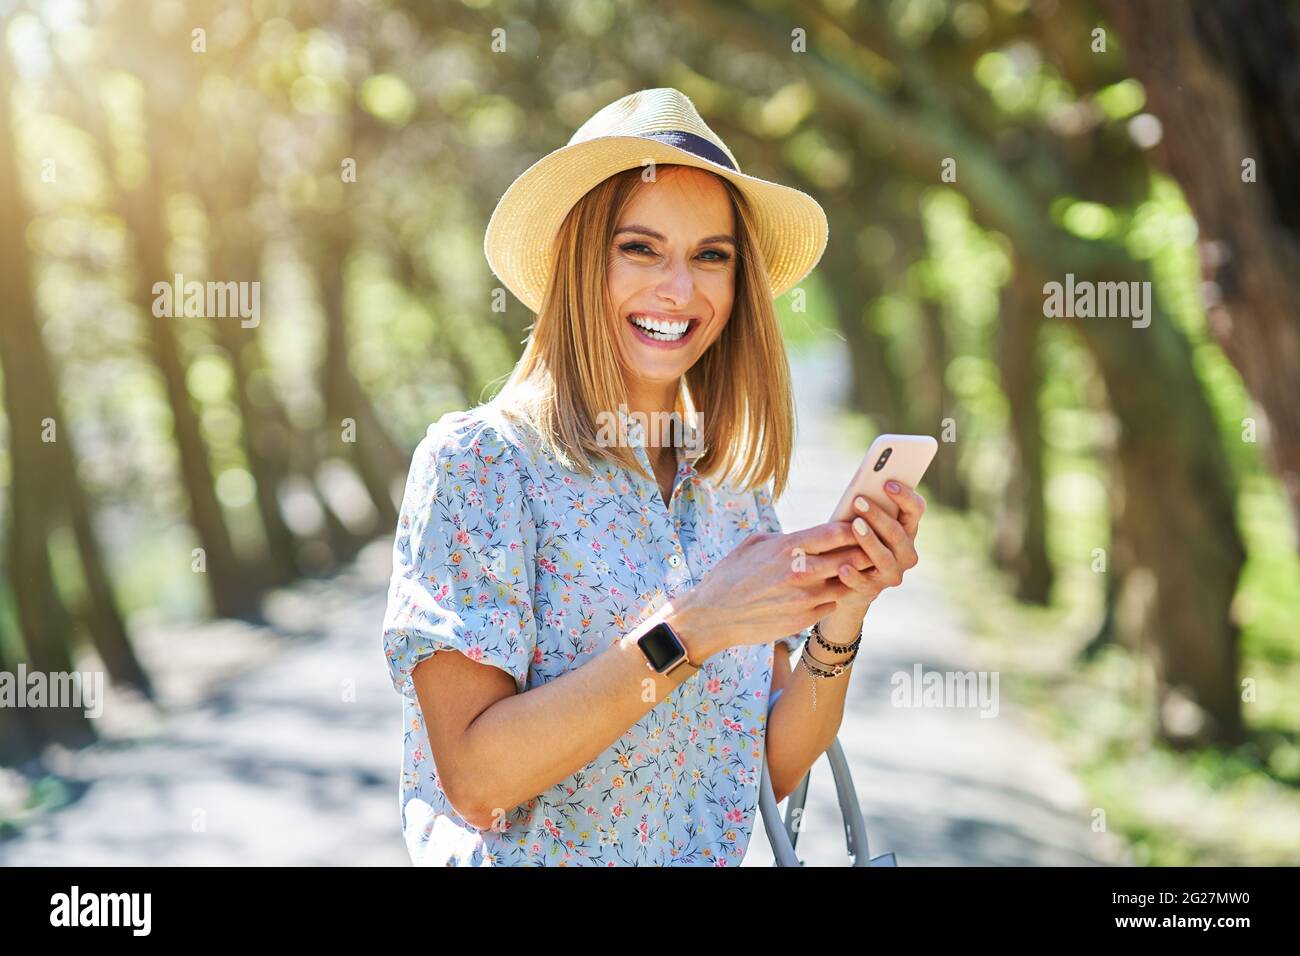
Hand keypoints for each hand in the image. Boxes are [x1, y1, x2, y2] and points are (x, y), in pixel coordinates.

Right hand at [667, 522, 868, 654]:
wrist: (714, 615)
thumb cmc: (731, 574)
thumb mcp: (755, 543)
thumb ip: (786, 537)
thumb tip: (809, 533)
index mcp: (788, 547)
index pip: (837, 532)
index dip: (854, 526)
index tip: (861, 524)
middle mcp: (801, 571)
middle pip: (851, 557)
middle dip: (864, 551)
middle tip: (871, 546)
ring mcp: (805, 598)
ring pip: (847, 583)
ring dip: (853, 576)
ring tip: (857, 569)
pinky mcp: (805, 619)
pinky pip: (833, 604)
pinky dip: (836, 596)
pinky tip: (833, 590)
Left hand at [823, 481, 925, 613]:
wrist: (849, 582)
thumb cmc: (856, 542)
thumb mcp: (864, 522)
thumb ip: (866, 508)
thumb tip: (858, 490)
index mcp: (908, 530)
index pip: (916, 509)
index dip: (905, 496)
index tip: (887, 483)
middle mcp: (906, 552)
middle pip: (897, 532)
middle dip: (878, 515)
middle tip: (859, 501)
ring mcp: (893, 573)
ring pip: (884, 556)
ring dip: (869, 540)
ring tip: (854, 526)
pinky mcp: (874, 590)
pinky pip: (864, 582)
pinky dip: (854, 574)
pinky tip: (843, 567)